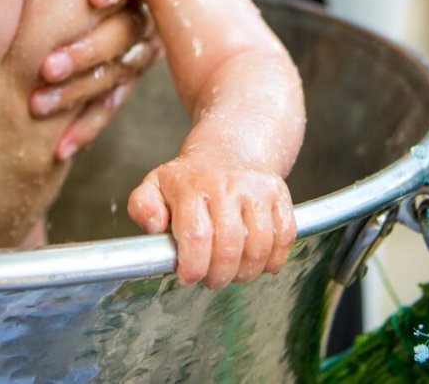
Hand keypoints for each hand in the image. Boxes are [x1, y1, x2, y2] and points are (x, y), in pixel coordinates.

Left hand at [33, 0, 161, 160]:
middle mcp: (146, 11)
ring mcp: (139, 46)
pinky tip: (61, 148)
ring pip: (115, 76)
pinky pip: (110, 104)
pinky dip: (86, 125)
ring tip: (38, 104)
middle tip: (46, 66)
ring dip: (77, 92)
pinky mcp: (125, 74)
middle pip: (125, 36)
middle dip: (85, 52)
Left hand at [128, 154, 296, 288]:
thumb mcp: (156, 185)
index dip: (193, 267)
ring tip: (233, 273)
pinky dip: (275, 259)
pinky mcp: (280, 194)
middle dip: (218, 276)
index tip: (187, 277)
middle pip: (229, 246)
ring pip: (259, 245)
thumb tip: (154, 226)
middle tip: (211, 280)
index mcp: (192, 186)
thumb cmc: (190, 178)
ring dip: (246, 272)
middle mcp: (227, 185)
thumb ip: (143, 205)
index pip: (196, 236)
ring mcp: (256, 189)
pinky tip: (259, 263)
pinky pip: (285, 235)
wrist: (230, 149)